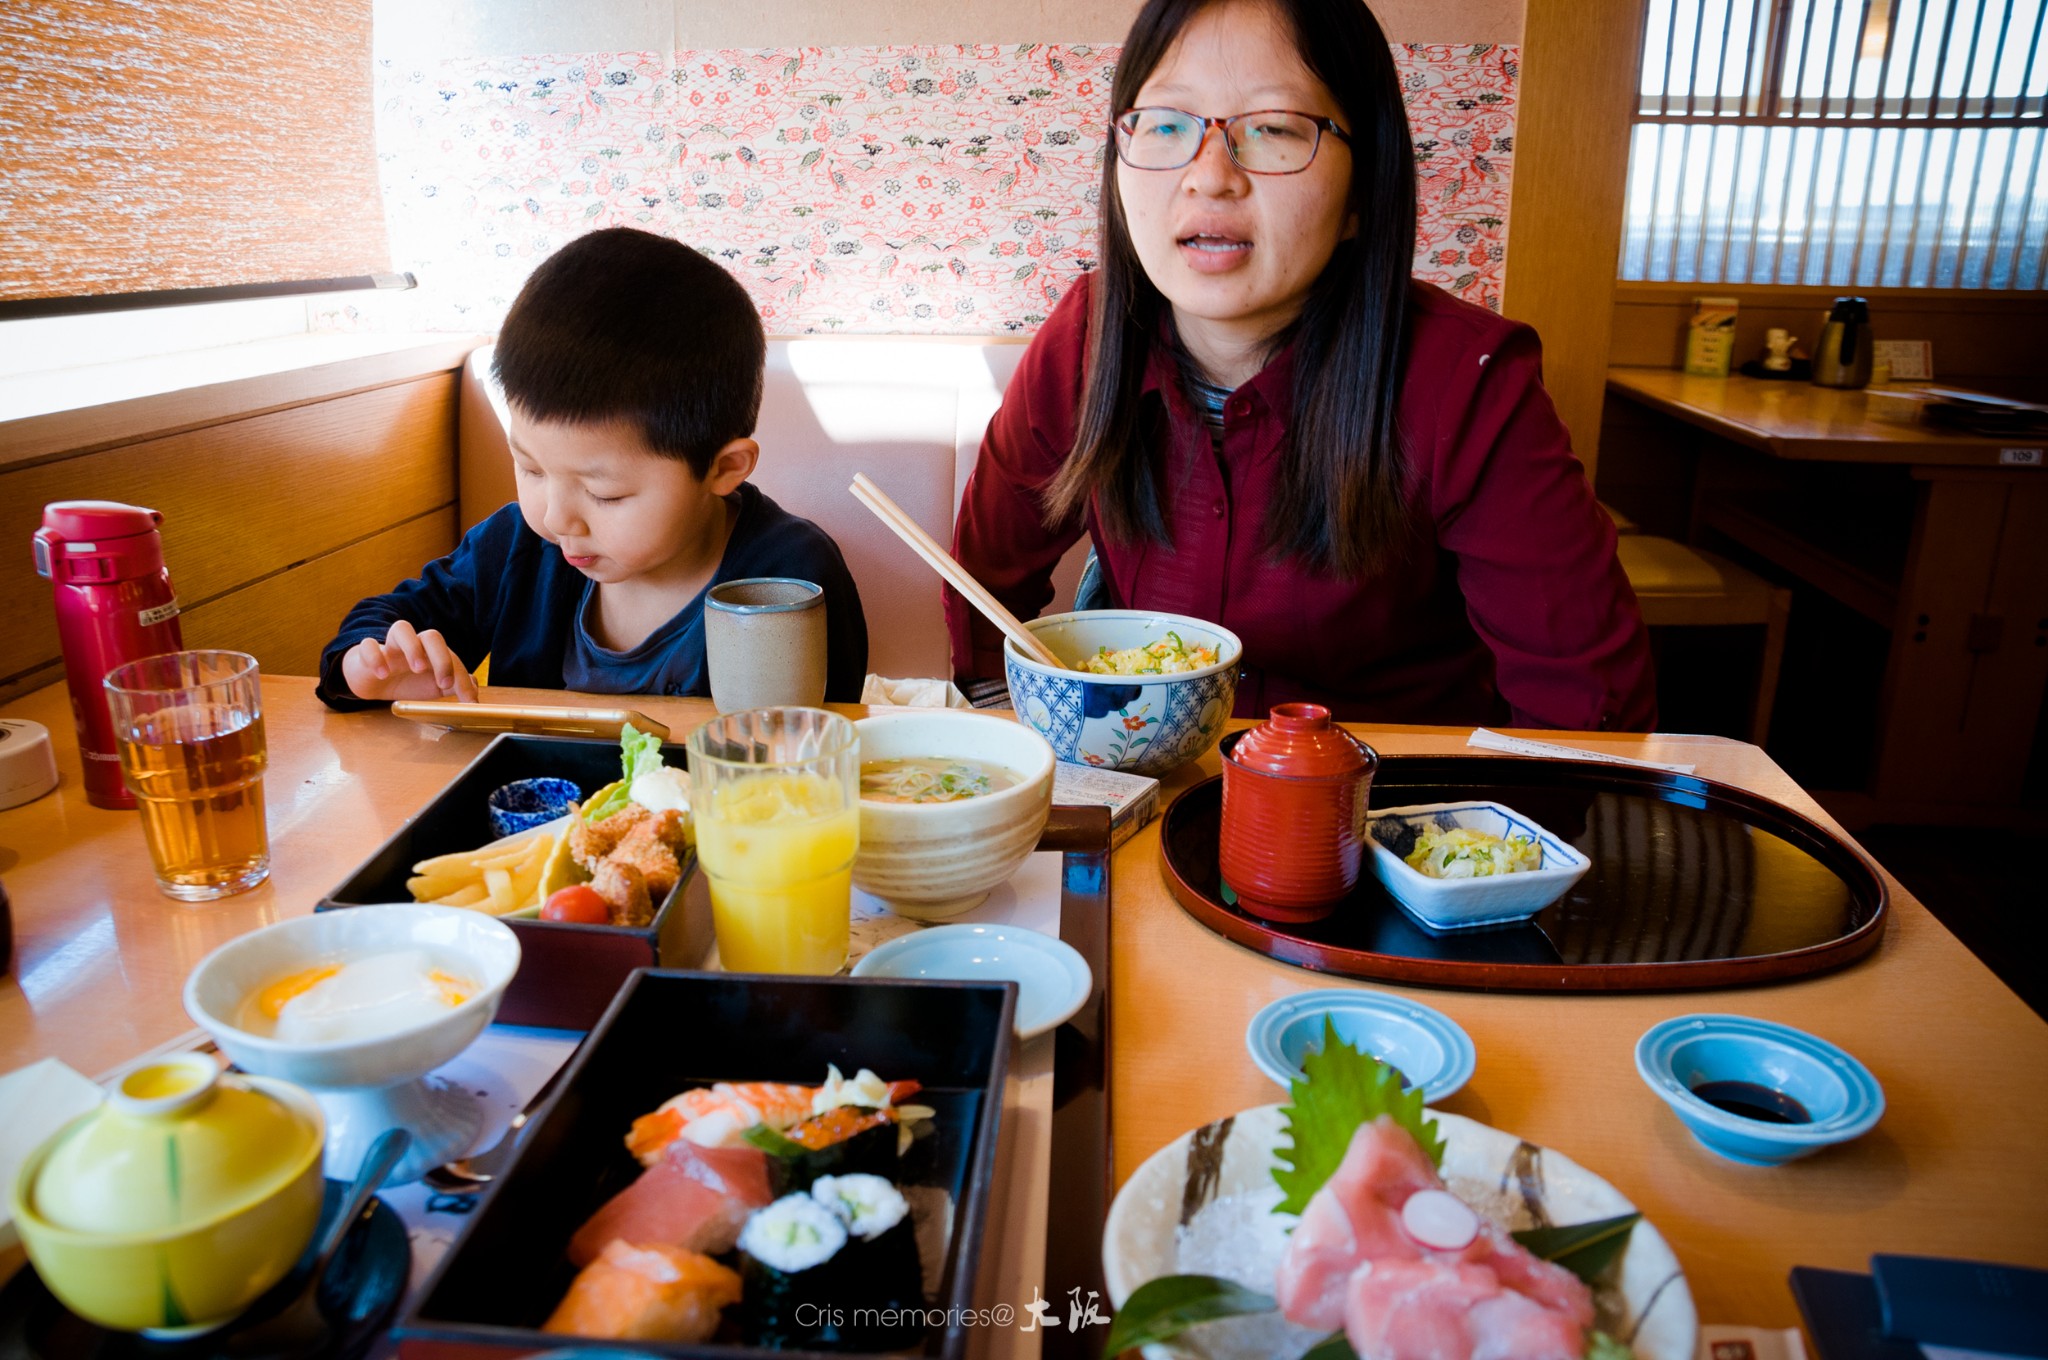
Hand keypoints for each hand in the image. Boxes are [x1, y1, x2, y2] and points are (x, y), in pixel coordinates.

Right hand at [341, 621, 479, 701]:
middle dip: (442, 658)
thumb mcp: (432, 688)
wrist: (371, 682)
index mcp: (431, 654)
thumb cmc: (405, 681)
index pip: (452, 657)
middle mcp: (413, 645)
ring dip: (412, 647)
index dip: (462, 678)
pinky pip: (367, 645)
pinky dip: (375, 657)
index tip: (469, 701)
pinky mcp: (365, 653)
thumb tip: (474, 686)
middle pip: (431, 637)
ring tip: (417, 668)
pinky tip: (382, 674)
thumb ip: (454, 686)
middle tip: (444, 683)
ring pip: (401, 628)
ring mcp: (389, 647)